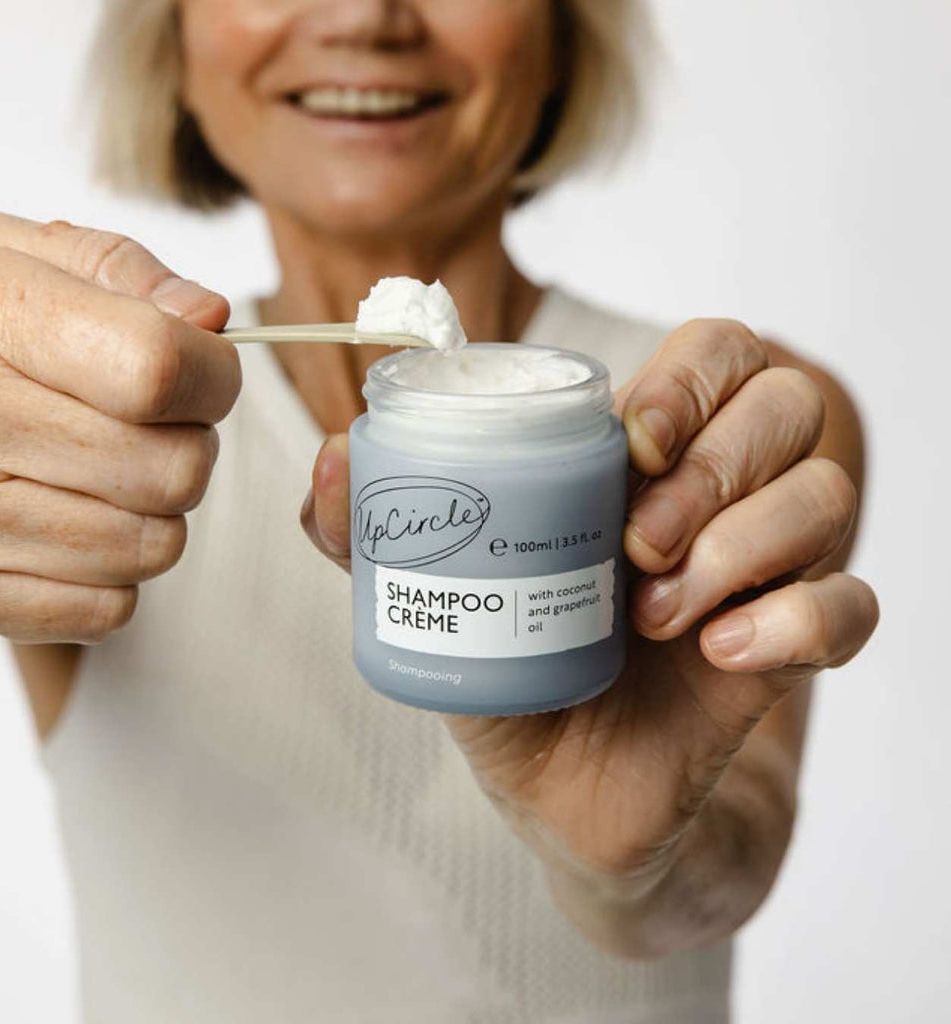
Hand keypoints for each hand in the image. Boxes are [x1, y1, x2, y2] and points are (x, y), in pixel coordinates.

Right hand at [0, 212, 240, 641]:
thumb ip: (124, 272)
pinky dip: (110, 575)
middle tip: (143, 428)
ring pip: (155, 547)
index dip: (213, 377)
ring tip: (97, 474)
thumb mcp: (16, 256)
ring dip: (152, 514)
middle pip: (176, 470)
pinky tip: (67, 525)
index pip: (158, 369)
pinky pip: (110, 609)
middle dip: (188, 446)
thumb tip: (211, 318)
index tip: (204, 374)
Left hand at [302, 318, 877, 948]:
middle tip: (637, 541)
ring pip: (823, 496)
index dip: (692, 374)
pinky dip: (797, 621)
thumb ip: (373, 532)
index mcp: (637, 461)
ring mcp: (764, 568)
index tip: (633, 440)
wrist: (565, 792)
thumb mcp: (434, 597)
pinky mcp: (792, 649)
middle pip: (784, 408)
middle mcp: (717, 495)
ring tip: (654, 612)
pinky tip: (722, 656)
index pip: (717, 353)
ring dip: (744, 544)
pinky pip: (851, 606)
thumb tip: (332, 458)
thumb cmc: (505, 672)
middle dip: (715, 465)